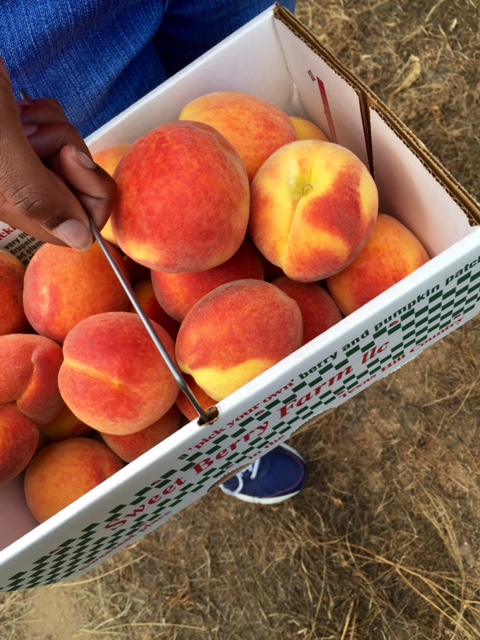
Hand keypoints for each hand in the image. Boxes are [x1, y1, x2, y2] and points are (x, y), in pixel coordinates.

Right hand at [0, 58, 115, 250]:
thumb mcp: (0, 147)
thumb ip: (37, 195)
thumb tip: (78, 239)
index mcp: (6, 206)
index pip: (73, 230)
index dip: (88, 196)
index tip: (71, 158)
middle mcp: (10, 193)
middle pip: (76, 192)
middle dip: (70, 156)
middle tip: (35, 134)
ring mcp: (13, 164)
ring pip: (68, 159)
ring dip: (56, 131)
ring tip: (20, 118)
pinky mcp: (15, 137)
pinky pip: (55, 133)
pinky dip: (47, 115)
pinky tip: (19, 107)